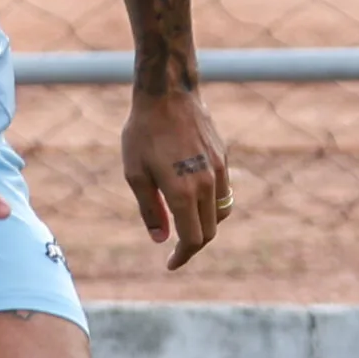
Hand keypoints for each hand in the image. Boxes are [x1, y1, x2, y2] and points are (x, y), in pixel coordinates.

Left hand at [121, 90, 231, 269]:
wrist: (168, 93)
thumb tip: (161, 239)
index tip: (170, 263)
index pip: (192, 239)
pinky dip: (212, 205)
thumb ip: (150, 209)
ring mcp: (219, 170)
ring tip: (185, 225)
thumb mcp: (135, 173)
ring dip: (205, 226)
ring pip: (220, 214)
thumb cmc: (143, 132)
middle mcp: (206, 184)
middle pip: (208, 231)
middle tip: (175, 249)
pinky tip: (194, 199)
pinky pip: (223, 192)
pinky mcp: (223, 158)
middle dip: (193, 245)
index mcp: (183, 192)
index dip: (182, 256)